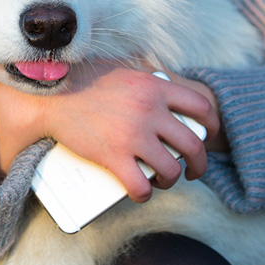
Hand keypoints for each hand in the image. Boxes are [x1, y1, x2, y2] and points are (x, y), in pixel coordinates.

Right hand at [0, 61, 220, 202]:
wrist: (52, 94)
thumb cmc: (84, 80)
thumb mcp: (123, 69)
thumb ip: (145, 77)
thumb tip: (162, 82)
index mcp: (155, 87)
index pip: (201, 106)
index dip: (212, 125)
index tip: (207, 136)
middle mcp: (150, 110)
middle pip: (193, 145)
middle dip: (199, 164)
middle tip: (193, 170)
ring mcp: (133, 135)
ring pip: (171, 170)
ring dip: (172, 180)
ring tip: (163, 180)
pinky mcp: (114, 157)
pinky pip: (142, 186)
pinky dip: (145, 194)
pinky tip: (141, 192)